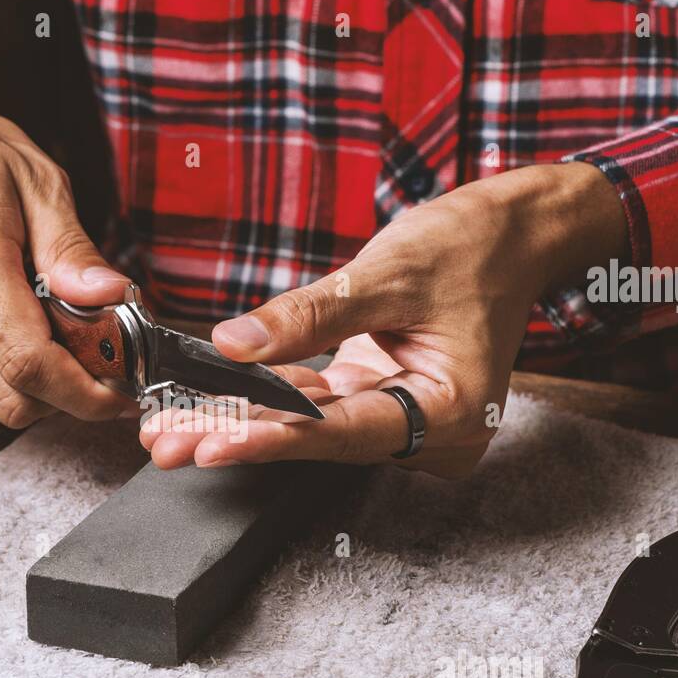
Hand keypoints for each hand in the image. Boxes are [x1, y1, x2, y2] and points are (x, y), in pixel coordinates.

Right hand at [0, 94, 133, 426]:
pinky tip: (9, 319)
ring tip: (52, 326)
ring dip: (36, 380)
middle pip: (13, 399)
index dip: (85, 394)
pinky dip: (2, 366)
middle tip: (101, 364)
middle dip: (68, 396)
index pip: (30, 363)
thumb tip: (111, 297)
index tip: (122, 394)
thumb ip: (71, 249)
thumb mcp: (33, 178)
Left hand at [140, 163, 626, 477]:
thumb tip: (233, 345)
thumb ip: (309, 316)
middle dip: (238, 436)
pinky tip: (206, 401)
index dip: (272, 437)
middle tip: (166, 445)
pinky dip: (263, 398)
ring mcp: (400, 416)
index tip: (212, 443)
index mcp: (447, 413)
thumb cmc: (471, 248)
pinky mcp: (377, 396)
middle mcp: (426, 431)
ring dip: (239, 422)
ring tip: (168, 429)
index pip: (342, 433)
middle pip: (317, 440)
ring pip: (307, 426)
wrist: (512, 233)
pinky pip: (314, 404)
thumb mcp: (388, 274)